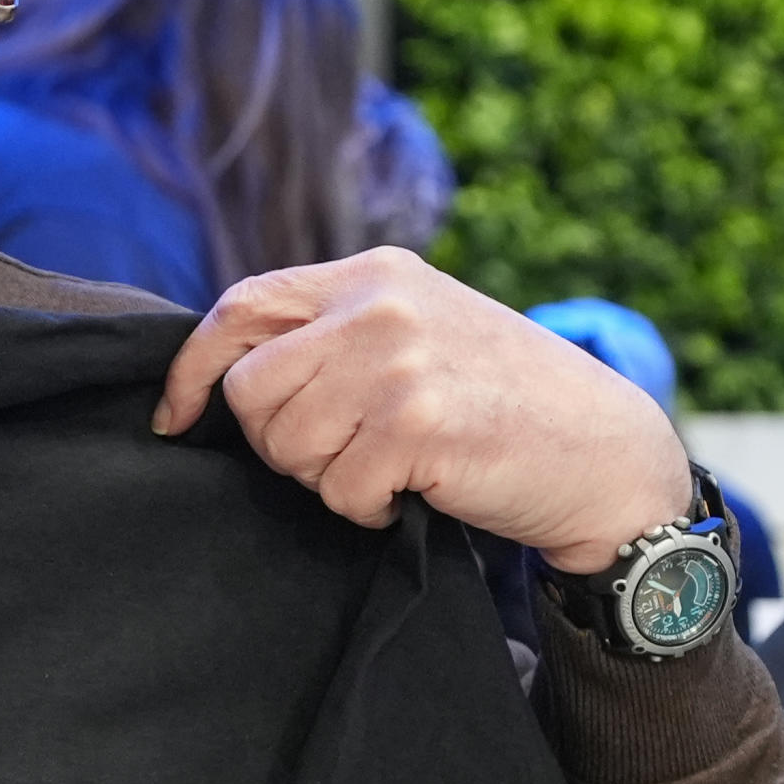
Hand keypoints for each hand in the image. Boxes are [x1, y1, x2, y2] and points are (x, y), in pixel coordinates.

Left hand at [153, 248, 690, 577]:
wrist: (607, 453)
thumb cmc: (502, 404)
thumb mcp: (420, 332)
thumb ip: (336, 333)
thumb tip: (225, 373)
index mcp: (374, 273)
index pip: (240, 308)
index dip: (193, 371)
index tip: (176, 418)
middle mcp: (381, 305)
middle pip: (250, 391)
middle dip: (277, 443)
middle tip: (343, 455)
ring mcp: (399, 360)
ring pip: (285, 444)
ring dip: (328, 479)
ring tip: (391, 467)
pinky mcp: (419, 422)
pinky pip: (337, 489)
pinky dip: (369, 510)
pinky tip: (416, 492)